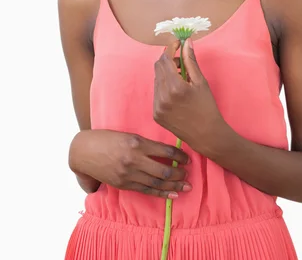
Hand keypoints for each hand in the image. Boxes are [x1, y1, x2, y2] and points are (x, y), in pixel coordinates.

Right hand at [69, 129, 191, 198]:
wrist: (84, 151)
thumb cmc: (107, 139)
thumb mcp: (128, 135)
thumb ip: (145, 144)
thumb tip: (166, 153)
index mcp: (137, 142)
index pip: (166, 151)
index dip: (180, 156)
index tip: (188, 158)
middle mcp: (134, 159)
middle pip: (164, 170)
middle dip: (179, 174)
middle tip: (188, 174)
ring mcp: (128, 173)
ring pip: (157, 183)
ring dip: (174, 185)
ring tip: (186, 186)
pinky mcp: (123, 184)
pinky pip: (146, 190)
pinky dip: (161, 193)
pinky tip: (172, 195)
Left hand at [153, 38, 226, 153]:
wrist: (206, 135)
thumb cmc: (207, 107)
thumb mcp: (200, 81)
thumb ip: (191, 60)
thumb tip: (187, 42)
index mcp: (175, 87)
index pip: (165, 59)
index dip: (170, 48)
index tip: (176, 43)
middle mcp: (163, 96)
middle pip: (158, 67)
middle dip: (168, 59)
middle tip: (181, 60)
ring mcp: (157, 106)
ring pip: (156, 79)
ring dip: (166, 73)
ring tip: (181, 76)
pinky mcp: (155, 114)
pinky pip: (156, 92)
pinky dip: (164, 86)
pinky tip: (176, 90)